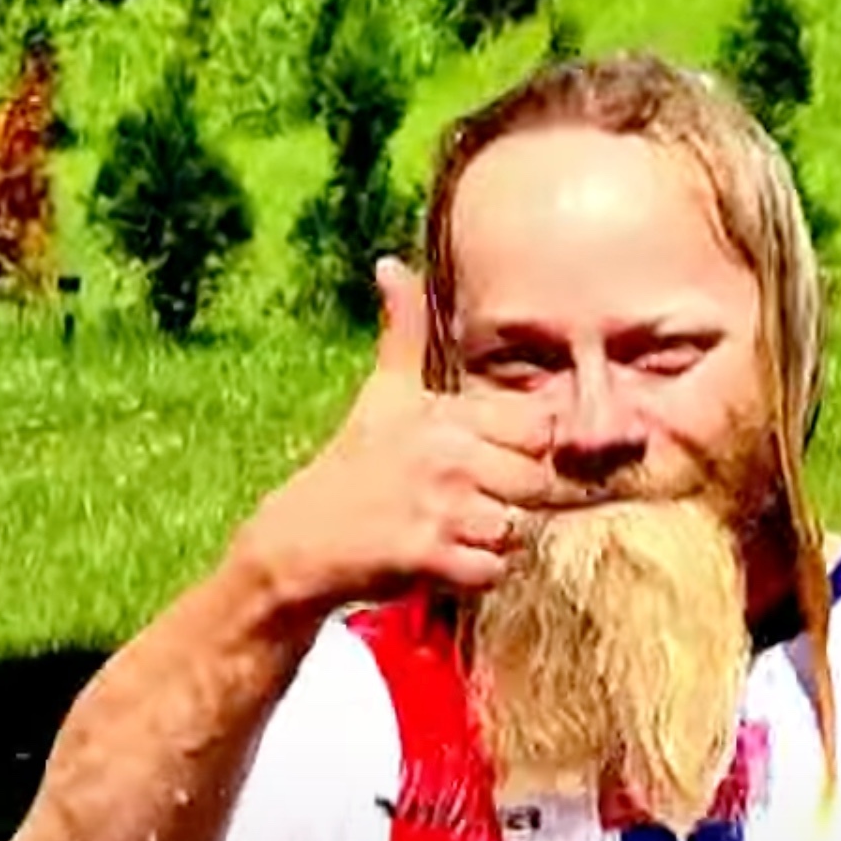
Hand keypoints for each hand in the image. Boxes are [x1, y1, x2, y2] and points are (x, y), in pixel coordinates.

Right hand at [238, 256, 593, 614]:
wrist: (300, 540)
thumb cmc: (353, 466)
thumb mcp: (383, 394)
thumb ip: (402, 333)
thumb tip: (390, 264)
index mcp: (445, 415)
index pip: (540, 428)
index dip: (529, 451)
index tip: (496, 461)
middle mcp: (447, 454)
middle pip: (537, 484)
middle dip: (514, 502)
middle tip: (469, 505)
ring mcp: (438, 505)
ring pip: (517, 530)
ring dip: (493, 542)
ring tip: (454, 532)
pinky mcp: (426, 554)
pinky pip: (491, 571)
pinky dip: (476, 576)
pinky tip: (446, 563)